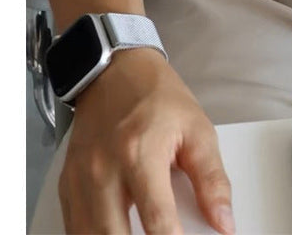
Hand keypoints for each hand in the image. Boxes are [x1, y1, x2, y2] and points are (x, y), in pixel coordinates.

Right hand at [58, 47, 234, 234]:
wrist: (117, 72)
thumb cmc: (158, 97)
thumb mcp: (197, 130)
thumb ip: (212, 180)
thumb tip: (224, 222)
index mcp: (140, 153)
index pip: (158, 222)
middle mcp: (103, 171)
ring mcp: (80, 181)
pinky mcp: (67, 186)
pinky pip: (74, 229)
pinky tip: (115, 233)